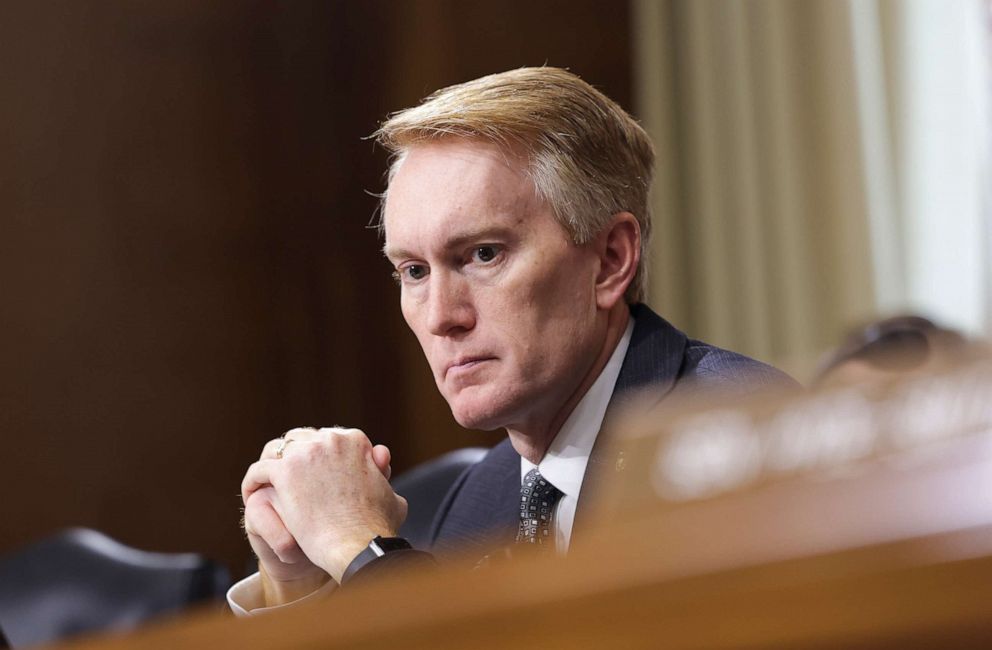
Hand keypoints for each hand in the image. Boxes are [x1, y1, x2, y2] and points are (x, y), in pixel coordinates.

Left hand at [242, 427, 406, 583]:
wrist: (358, 544)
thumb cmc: (377, 526)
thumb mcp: (390, 493)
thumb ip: (383, 473)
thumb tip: (382, 456)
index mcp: (354, 441)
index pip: (326, 438)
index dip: (317, 457)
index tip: (312, 475)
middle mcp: (329, 440)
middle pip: (300, 440)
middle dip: (293, 458)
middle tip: (287, 481)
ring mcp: (306, 454)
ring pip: (277, 451)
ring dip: (271, 466)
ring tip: (265, 485)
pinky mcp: (284, 472)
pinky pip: (260, 470)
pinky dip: (254, 481)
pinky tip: (251, 494)